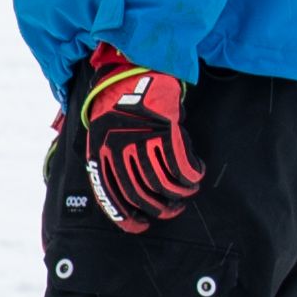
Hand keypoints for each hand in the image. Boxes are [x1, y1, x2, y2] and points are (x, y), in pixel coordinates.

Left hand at [64, 48, 203, 232]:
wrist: (135, 71)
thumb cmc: (120, 106)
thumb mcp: (103, 134)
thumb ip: (108, 163)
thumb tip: (121, 199)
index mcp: (101, 153)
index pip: (112, 197)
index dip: (127, 217)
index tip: (142, 225)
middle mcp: (119, 150)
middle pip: (142, 195)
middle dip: (160, 209)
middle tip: (172, 209)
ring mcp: (143, 140)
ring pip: (164, 183)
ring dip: (180, 193)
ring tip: (186, 192)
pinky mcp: (165, 130)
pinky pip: (181, 165)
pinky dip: (191, 174)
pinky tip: (196, 173)